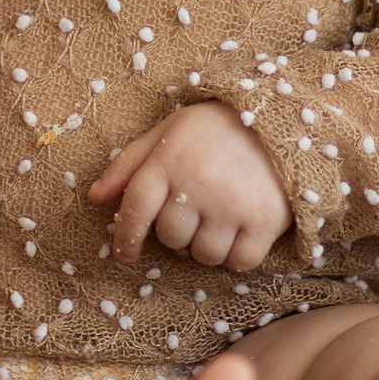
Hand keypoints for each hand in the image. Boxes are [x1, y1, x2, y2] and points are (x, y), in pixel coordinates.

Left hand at [88, 101, 291, 267]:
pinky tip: (242, 232)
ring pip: (203, 254)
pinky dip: (238, 255)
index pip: (136, 208)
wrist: (283, 118)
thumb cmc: (217, 128)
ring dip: (207, 245)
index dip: (126, 236)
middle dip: (177, 231)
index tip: (126, 253)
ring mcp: (232, 204)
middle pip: (170, 237)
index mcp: (169, 159)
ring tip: (220, 218)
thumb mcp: (169, 132)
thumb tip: (95, 197)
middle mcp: (198, 184)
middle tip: (196, 209)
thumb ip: (129, 163)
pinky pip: (239, 261)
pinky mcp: (265, 220)